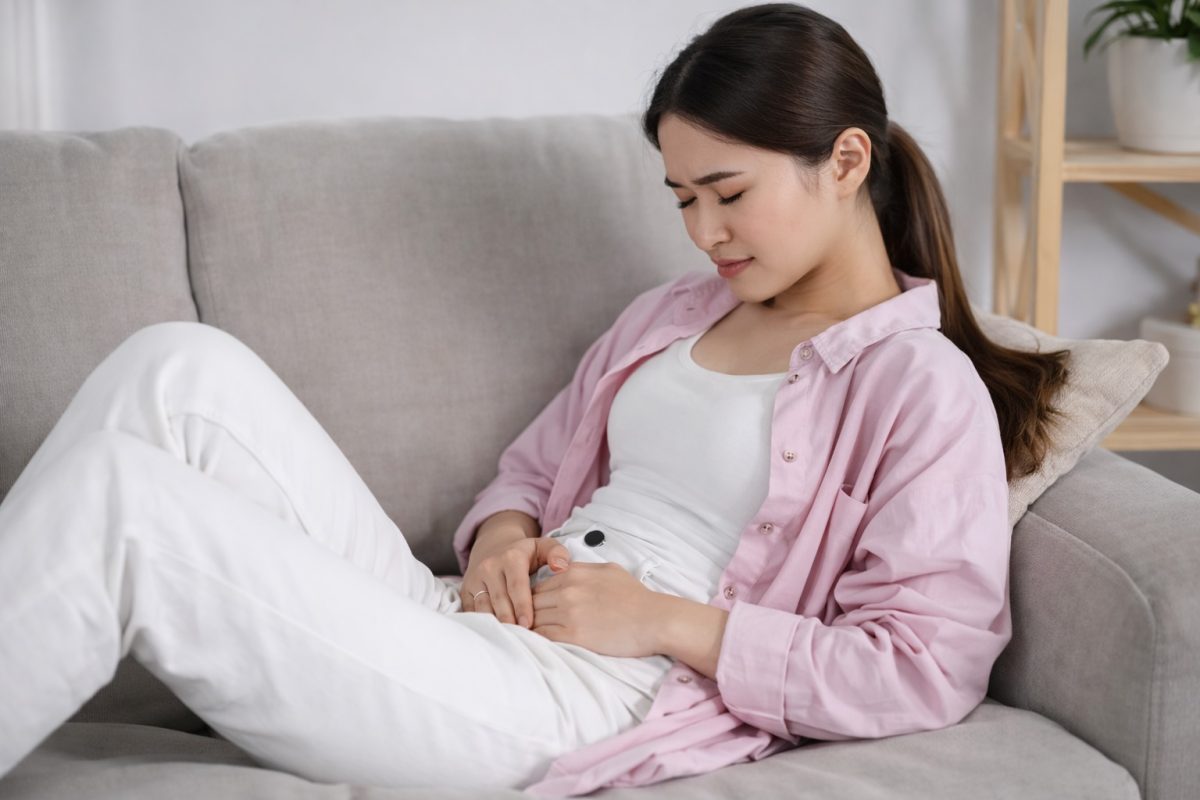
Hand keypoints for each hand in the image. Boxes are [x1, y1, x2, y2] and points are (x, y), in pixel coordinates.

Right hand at [461, 535, 570, 628]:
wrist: (494, 548)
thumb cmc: (525, 554)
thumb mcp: (543, 546)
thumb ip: (557, 553)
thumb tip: (561, 567)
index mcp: (511, 557)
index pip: (517, 586)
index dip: (522, 606)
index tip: (528, 623)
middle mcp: (489, 567)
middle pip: (500, 599)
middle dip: (510, 620)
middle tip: (522, 638)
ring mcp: (475, 579)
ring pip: (484, 607)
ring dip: (496, 624)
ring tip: (508, 640)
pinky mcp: (465, 591)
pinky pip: (472, 611)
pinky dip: (483, 624)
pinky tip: (494, 636)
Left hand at [530, 561, 661, 658]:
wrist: (654, 619)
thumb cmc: (635, 597)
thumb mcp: (608, 570)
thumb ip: (582, 569)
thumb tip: (565, 572)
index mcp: (573, 573)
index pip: (538, 586)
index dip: (535, 601)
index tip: (537, 612)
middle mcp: (568, 590)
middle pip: (532, 603)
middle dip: (528, 615)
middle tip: (528, 627)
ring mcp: (569, 612)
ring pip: (533, 620)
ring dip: (531, 629)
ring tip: (529, 639)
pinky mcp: (573, 635)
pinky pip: (543, 637)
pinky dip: (537, 641)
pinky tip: (537, 646)